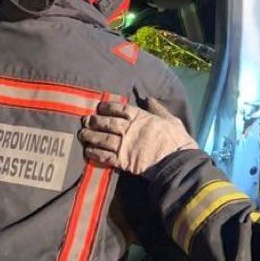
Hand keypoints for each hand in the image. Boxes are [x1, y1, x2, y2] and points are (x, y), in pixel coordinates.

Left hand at [80, 98, 197, 173]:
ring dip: (91, 136)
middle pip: (108, 123)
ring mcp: (125, 145)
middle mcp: (130, 129)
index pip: (121, 109)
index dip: (109, 107)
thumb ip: (158, 109)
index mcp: (141, 117)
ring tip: (82, 134)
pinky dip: (95, 153)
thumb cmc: (177, 140)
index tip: (100, 107)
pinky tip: (88, 151)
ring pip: (103, 139)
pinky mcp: (123, 161)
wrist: (177, 162)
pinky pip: (105, 156)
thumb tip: (148, 98)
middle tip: (85, 120)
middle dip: (95, 121)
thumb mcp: (171, 119)